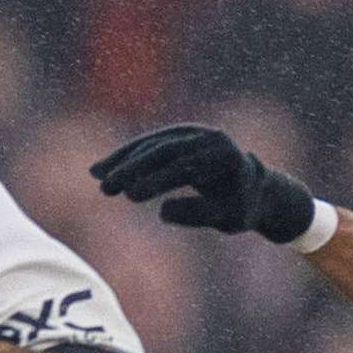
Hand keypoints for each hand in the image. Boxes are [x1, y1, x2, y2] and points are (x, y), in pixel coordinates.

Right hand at [90, 124, 317, 243]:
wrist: (254, 188)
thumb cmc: (241, 208)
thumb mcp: (228, 219)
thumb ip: (199, 214)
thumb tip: (163, 212)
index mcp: (223, 155)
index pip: (184, 167)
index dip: (156, 181)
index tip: (132, 196)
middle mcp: (207, 137)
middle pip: (164, 150)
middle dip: (132, 168)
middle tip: (106, 188)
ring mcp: (192, 134)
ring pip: (152, 144)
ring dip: (124, 161)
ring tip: (97, 179)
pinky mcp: (178, 137)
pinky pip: (148, 145)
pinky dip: (125, 156)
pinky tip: (101, 168)